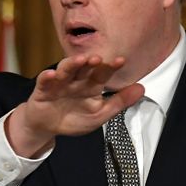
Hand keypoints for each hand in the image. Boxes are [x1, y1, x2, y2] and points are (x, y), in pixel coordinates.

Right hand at [6, 55, 144, 156]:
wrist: (48, 126)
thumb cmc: (73, 118)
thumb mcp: (100, 114)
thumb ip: (120, 102)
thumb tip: (142, 89)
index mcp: (91, 85)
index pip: (102, 73)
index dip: (110, 66)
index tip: (121, 61)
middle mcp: (76, 80)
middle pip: (84, 67)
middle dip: (90, 61)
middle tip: (98, 59)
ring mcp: (59, 83)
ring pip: (65, 69)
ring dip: (72, 64)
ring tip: (80, 61)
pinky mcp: (43, 90)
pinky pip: (44, 81)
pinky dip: (47, 77)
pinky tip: (52, 74)